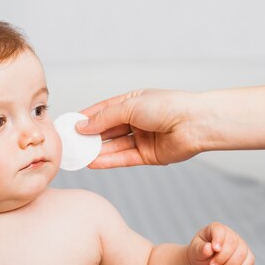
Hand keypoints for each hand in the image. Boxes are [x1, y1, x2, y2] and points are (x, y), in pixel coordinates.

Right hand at [76, 89, 204, 167]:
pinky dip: (108, 160)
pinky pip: (124, 158)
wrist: (195, 123)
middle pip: (107, 130)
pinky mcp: (148, 155)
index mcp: (133, 102)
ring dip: (96, 150)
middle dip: (89, 136)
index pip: (103, 110)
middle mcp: (137, 120)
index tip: (69, 125)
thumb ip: (104, 118)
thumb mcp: (129, 106)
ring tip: (78, 155)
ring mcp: (142, 138)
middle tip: (70, 143)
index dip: (86, 118)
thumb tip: (83, 126)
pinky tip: (93, 162)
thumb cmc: (167, 106)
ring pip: (114, 145)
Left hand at [188, 222, 253, 264]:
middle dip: (223, 258)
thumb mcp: (195, 251)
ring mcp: (241, 244)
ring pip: (242, 254)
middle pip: (233, 243)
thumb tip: (209, 248)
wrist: (207, 263)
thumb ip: (200, 249)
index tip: (215, 249)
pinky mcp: (247, 255)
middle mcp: (230, 234)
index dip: (219, 239)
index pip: (220, 230)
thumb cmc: (200, 254)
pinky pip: (249, 262)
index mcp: (215, 228)